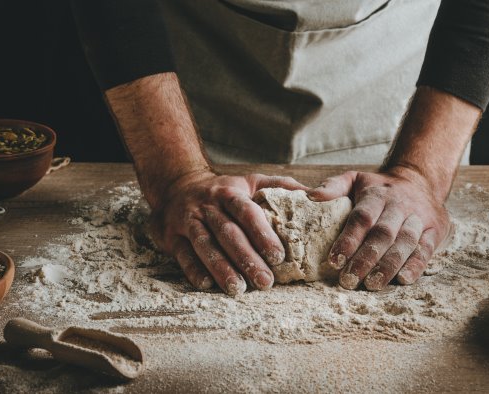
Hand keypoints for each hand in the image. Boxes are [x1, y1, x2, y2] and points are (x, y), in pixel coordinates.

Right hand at [149, 170, 306, 295]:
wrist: (176, 184)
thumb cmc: (223, 190)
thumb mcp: (250, 181)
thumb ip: (280, 187)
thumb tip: (315, 195)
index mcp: (229, 193)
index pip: (247, 212)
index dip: (262, 234)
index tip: (279, 256)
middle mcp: (207, 206)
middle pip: (227, 233)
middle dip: (246, 258)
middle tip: (265, 282)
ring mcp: (187, 221)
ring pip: (205, 246)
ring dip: (221, 268)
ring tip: (238, 289)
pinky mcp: (172, 237)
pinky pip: (183, 255)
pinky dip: (194, 271)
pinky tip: (208, 285)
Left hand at [308, 167, 449, 290]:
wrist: (419, 180)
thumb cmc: (378, 187)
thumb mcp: (354, 179)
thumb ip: (332, 187)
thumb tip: (309, 196)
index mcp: (377, 195)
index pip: (362, 218)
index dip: (349, 240)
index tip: (335, 261)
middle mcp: (399, 205)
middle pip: (383, 233)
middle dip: (366, 259)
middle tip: (349, 280)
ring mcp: (419, 218)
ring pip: (405, 243)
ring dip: (388, 266)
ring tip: (372, 285)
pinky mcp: (435, 230)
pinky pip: (426, 249)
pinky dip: (416, 266)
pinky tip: (403, 280)